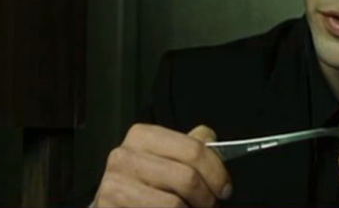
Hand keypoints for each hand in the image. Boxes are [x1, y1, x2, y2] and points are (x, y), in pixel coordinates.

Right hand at [93, 124, 231, 206]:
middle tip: (210, 204)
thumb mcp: (169, 157)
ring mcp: (113, 187)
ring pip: (174, 204)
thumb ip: (191, 145)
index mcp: (142, 136)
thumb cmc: (147, 184)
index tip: (224, 188)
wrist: (119, 205)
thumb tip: (211, 140)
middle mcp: (124, 158)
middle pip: (187, 178)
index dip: (216, 172)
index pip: (193, 149)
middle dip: (206, 197)